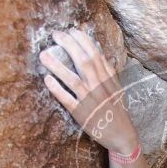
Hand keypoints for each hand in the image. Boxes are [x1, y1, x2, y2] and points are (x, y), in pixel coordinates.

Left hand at [39, 29, 138, 153]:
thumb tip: (102, 54)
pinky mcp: (81, 114)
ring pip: (73, 79)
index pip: (96, 54)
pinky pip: (68, 100)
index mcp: (108, 80)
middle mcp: (99, 88)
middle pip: (83, 61)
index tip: (71, 30)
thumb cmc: (117, 112)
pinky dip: (57, 89)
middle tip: (55, 35)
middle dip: (69, 46)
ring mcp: (90, 101)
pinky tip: (48, 79)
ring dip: (57, 66)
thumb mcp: (117, 89)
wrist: (122, 136)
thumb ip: (110, 72)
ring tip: (44, 55)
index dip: (83, 40)